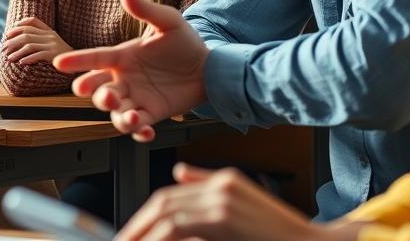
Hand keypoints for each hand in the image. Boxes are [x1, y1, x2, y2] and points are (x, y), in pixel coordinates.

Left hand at [2, 17, 72, 64]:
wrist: (81, 64)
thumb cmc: (64, 56)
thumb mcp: (54, 43)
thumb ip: (41, 38)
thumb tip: (21, 41)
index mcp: (50, 31)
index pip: (32, 21)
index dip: (19, 26)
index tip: (8, 34)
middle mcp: (50, 36)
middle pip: (26, 34)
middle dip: (12, 41)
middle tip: (4, 49)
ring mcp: (52, 45)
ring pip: (29, 45)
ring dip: (16, 52)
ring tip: (9, 58)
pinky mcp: (54, 55)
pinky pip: (37, 55)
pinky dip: (27, 59)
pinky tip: (21, 63)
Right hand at [53, 0, 208, 140]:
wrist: (209, 67)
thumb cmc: (183, 42)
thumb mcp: (167, 21)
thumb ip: (145, 9)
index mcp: (122, 56)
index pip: (94, 58)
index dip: (77, 60)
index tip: (59, 62)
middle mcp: (123, 79)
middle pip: (99, 90)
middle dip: (96, 94)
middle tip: (103, 95)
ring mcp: (135, 99)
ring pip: (116, 113)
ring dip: (118, 117)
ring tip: (131, 117)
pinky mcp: (151, 114)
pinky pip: (138, 127)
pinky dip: (138, 132)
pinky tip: (145, 130)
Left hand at [117, 164, 354, 240]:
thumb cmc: (280, 236)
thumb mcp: (243, 206)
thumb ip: (208, 188)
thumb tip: (178, 174)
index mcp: (224, 182)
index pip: (171, 196)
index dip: (145, 217)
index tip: (129, 236)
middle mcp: (222, 185)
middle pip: (164, 202)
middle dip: (138, 226)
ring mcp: (224, 200)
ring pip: (167, 215)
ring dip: (143, 233)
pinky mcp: (225, 217)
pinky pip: (178, 227)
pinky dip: (159, 237)